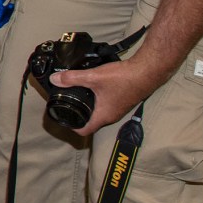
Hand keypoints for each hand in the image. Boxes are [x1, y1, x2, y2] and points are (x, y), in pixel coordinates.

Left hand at [49, 54, 169, 136]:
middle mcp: (112, 115)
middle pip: (91, 121)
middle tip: (66, 104)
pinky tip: (93, 88)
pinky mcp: (123, 99)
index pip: (84, 130)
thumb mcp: (94, 77)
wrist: (148, 71)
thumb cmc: (124, 78)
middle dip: (78, 115)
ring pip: (99, 112)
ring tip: (76, 95)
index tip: (62, 117)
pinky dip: (97, 99)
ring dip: (88, 106)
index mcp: (104, 116)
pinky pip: (107, 104)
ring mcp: (119, 108)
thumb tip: (54, 79)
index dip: (71, 127)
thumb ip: (73, 78)